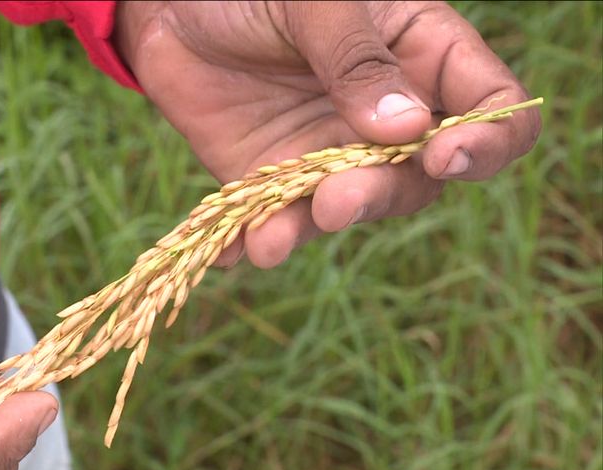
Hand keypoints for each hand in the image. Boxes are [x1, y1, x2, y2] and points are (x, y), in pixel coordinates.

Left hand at [115, 1, 540, 267]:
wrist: (174, 6)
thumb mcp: (312, 2)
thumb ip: (356, 58)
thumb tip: (406, 130)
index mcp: (419, 56)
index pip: (490, 104)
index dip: (489, 137)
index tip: (446, 154)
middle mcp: (383, 117)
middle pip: (418, 177)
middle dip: (381, 194)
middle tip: (336, 199)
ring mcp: (327, 152)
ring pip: (348, 207)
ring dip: (314, 227)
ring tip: (272, 239)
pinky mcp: (270, 178)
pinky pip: (275, 220)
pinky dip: (255, 241)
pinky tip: (232, 250)